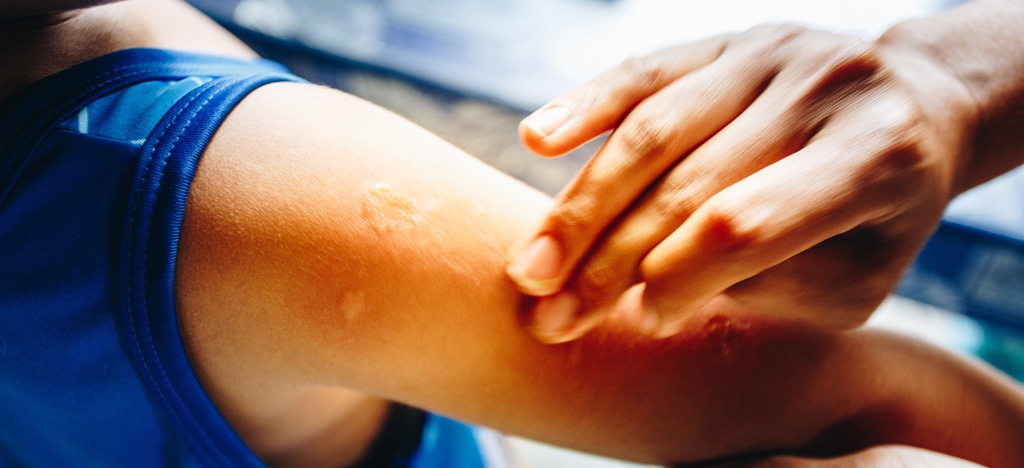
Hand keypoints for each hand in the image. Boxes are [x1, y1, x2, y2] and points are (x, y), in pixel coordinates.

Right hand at [506, 23, 977, 341]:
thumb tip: (658, 286)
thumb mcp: (860, 276)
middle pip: (687, 183)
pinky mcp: (725, 42)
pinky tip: (536, 141)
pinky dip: (585, 106)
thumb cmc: (881, 214)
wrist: (915, 106)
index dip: (682, 279)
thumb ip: (773, 285)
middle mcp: (820, 91)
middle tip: (549, 318)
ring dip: (580, 208)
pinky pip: (642, 72)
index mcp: (874, 157)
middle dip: (607, 260)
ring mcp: (767, 55)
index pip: (750, 226)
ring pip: (651, 132)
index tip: (642, 321)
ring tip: (529, 269)